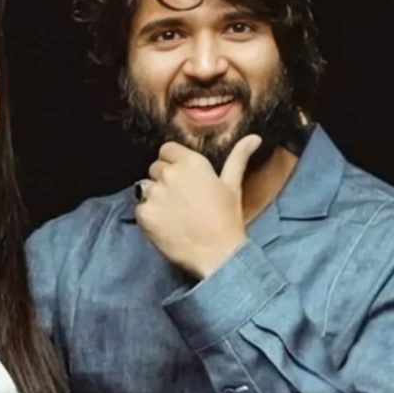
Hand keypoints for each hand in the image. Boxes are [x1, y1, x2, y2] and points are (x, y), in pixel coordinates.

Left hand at [134, 135, 261, 278]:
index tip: (182, 178)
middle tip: (180, 199)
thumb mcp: (233, 185)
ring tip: (173, 213)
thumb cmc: (227, 219)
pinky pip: (139, 208)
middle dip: (164, 180)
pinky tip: (165, 225)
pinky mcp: (143, 213)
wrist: (217, 254)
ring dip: (154, 197)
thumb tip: (254, 137)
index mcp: (191, 162)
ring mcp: (154, 193)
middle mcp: (170, 173)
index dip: (173, 162)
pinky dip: (148, 216)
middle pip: (155, 168)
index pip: (166, 149)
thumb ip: (238, 157)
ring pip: (145, 187)